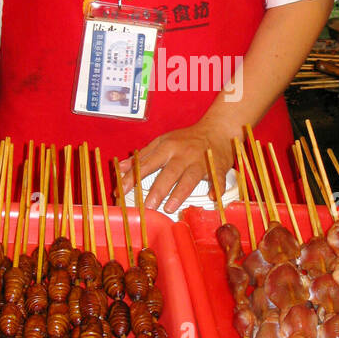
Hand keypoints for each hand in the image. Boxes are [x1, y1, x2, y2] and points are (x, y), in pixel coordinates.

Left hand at [117, 124, 233, 215]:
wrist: (217, 130)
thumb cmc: (187, 138)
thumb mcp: (162, 141)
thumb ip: (143, 155)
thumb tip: (121, 167)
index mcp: (168, 147)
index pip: (147, 164)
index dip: (133, 178)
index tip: (121, 191)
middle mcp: (183, 154)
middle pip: (169, 173)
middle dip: (158, 189)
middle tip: (148, 205)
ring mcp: (201, 161)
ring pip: (190, 178)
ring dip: (180, 193)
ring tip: (170, 208)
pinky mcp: (217, 168)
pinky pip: (217, 178)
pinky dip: (216, 188)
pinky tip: (211, 197)